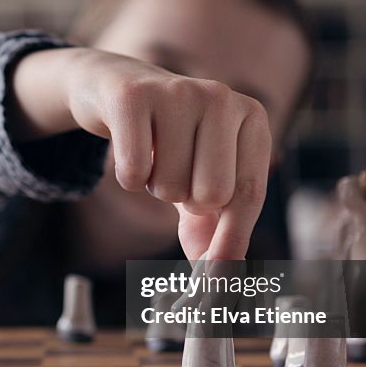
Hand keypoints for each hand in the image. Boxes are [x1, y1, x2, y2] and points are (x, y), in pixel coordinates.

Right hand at [9, 48, 271, 259]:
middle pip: (212, 194)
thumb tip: (217, 277)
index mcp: (252, 117)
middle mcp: (222, 98)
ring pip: (169, 185)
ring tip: (153, 154)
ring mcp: (178, 92)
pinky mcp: (133, 96)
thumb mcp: (198, 177)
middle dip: (185, 199)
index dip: (230, 241)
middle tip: (175, 173)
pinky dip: (128, 178)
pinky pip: (134, 173)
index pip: (249, 194)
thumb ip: (213, 225)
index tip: (215, 279)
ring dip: (154, 185)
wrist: (113, 87)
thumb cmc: (167, 140)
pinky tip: (129, 149)